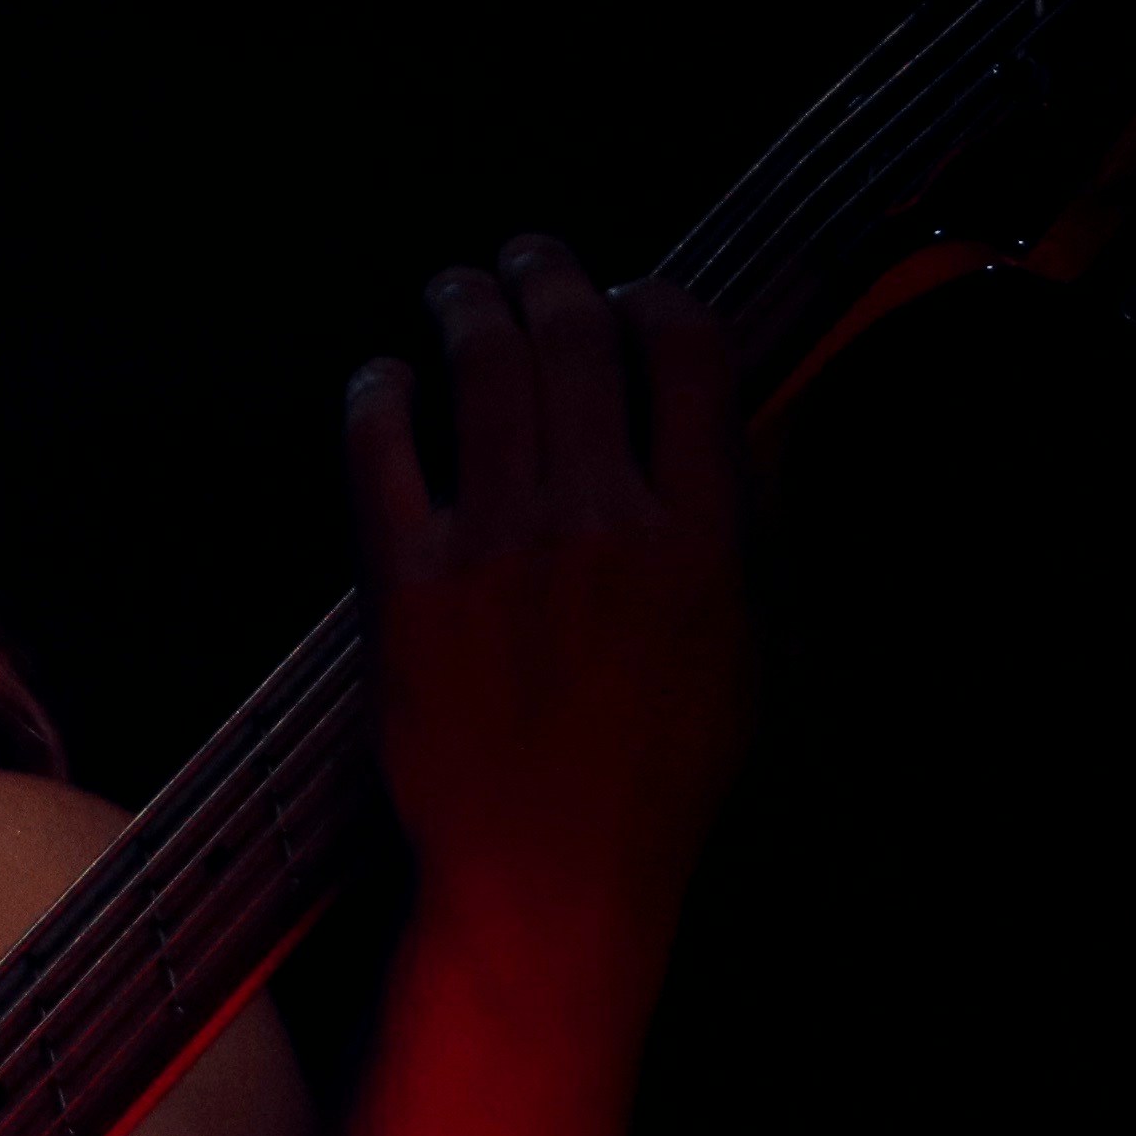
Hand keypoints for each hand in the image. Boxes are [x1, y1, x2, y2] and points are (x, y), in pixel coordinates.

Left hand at [343, 243, 751, 974]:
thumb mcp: (754, 665)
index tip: (632, 296)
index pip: (688, 351)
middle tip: (528, 255)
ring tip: (457, 287)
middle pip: (574, 336)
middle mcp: (603, 521)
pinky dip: (380, 393)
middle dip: (549, 272)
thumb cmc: (661, 787)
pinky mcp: (407, 584)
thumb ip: (750, 549)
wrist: (548, 879)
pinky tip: (384, 380)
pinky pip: (381, 448)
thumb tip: (749, 450)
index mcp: (701, 536)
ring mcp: (498, 547)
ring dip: (465, 303)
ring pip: (481, 367)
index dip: (656, 298)